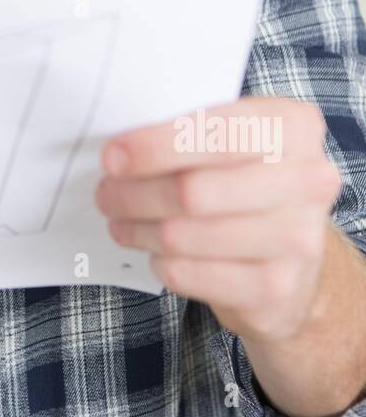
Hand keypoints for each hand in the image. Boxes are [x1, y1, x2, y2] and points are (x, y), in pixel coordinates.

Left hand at [95, 96, 342, 341]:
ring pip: (182, 235)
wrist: (295, 255)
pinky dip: (159, 261)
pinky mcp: (276, 289)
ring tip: (120, 220)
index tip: (112, 156)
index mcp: (294, 127)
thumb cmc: (247, 182)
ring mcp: (298, 239)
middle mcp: (309, 181)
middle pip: (193, 190)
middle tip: (106, 192)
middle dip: (134, 193)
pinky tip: (155, 250)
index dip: (155, 146)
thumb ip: (190, 131)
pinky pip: (188, 274)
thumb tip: (119, 148)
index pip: (216, 132)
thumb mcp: (236, 141)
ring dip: (138, 228)